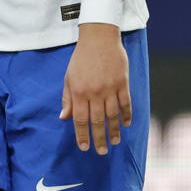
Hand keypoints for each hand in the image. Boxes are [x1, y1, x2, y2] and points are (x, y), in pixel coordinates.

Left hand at [59, 26, 131, 154]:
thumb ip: (67, 98)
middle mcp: (95, 93)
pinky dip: (127, 115)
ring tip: (114, 143)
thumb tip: (64, 118)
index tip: (84, 147)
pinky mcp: (123, 83)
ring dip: (114, 131)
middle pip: (97, 121)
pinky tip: (126, 125)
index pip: (80, 119)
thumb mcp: (69, 77)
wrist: (99, 38)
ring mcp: (110, 88)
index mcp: (79, 92)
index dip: (82, 135)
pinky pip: (126, 103)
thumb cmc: (81, 59)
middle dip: (99, 138)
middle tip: (101, 152)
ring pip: (113, 115)